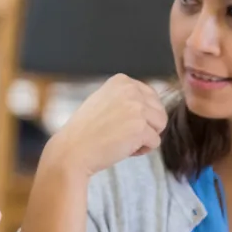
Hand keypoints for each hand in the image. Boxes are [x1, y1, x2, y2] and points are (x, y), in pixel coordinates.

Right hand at [45, 75, 167, 177]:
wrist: (72, 150)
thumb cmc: (85, 131)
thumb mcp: (102, 100)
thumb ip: (125, 97)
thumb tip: (150, 103)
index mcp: (121, 81)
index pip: (150, 97)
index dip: (139, 115)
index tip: (119, 122)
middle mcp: (131, 90)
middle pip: (158, 111)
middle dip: (145, 126)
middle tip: (121, 133)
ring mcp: (137, 109)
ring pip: (159, 126)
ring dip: (144, 138)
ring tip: (123, 141)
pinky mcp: (141, 128)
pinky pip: (155, 142)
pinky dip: (141, 150)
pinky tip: (123, 149)